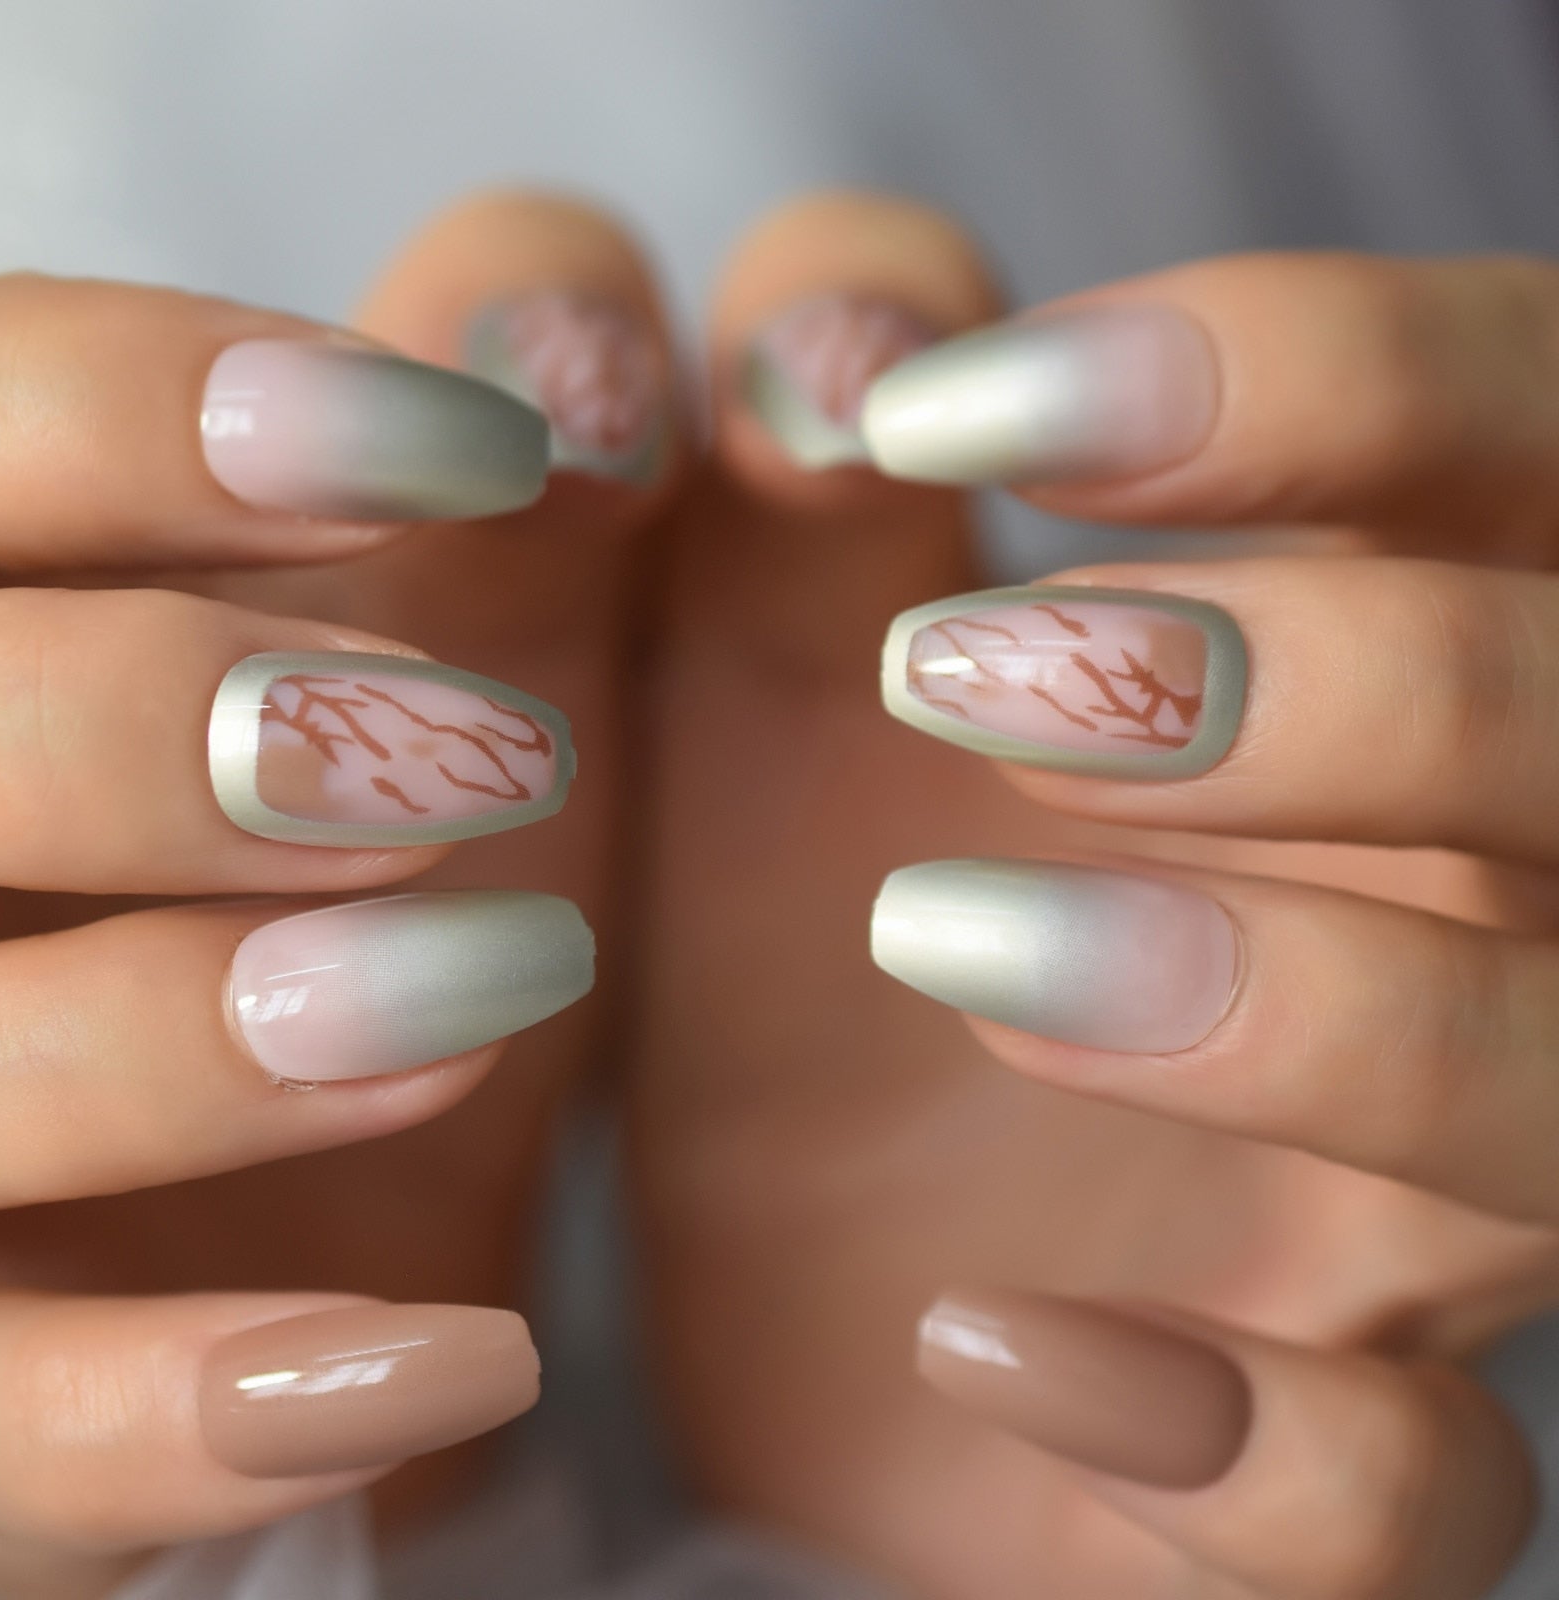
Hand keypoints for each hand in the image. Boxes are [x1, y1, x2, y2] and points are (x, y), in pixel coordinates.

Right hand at [0, 195, 681, 1598]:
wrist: (384, 1161)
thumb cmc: (431, 830)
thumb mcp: (498, 620)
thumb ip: (537, 459)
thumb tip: (581, 359)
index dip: (173, 407)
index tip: (483, 442)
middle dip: (169, 730)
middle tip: (489, 763)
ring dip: (186, 1042)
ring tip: (481, 1004)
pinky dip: (187, 1417)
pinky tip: (455, 1367)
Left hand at [635, 205, 1557, 1597]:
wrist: (744, 1241)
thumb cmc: (769, 916)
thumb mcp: (753, 671)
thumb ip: (798, 480)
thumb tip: (829, 360)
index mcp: (1350, 677)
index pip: (1501, 436)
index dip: (1301, 382)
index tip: (964, 414)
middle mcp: (1451, 921)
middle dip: (1332, 684)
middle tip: (971, 676)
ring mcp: (1412, 1207)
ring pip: (1553, 1103)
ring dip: (1306, 1010)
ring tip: (965, 949)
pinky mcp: (1313, 1457)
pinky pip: (1404, 1498)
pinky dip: (1235, 1440)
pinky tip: (981, 1337)